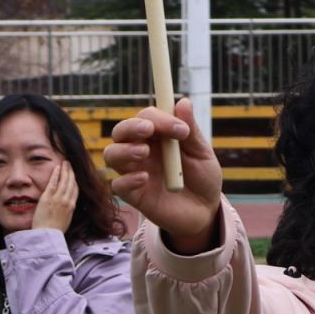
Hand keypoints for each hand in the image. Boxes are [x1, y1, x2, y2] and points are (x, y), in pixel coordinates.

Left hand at [31, 158, 77, 232]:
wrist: (46, 237)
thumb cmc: (54, 232)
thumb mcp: (66, 221)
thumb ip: (68, 211)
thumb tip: (69, 206)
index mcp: (71, 207)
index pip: (75, 190)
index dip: (74, 181)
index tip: (73, 175)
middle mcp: (66, 201)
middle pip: (71, 182)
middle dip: (71, 172)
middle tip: (69, 164)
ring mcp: (57, 199)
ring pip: (64, 181)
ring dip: (65, 170)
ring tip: (65, 163)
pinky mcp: (47, 198)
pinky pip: (53, 183)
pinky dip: (56, 174)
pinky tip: (57, 168)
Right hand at [104, 98, 222, 253]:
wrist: (203, 211)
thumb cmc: (203, 178)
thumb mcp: (201, 153)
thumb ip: (191, 130)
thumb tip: (182, 102)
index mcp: (158, 136)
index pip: (146, 117)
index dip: (159, 117)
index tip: (180, 130)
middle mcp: (142, 151)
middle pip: (121, 131)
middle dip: (131, 127)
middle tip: (149, 131)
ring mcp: (135, 172)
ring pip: (111, 154)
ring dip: (124, 150)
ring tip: (143, 153)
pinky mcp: (133, 195)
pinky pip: (117, 185)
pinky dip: (127, 179)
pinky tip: (144, 179)